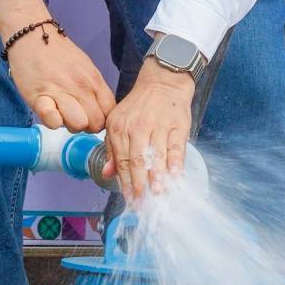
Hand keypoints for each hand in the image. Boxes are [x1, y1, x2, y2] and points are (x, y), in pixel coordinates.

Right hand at [0, 0, 115, 131]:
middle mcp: (81, 87)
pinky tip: (48, 109)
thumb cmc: (58, 53)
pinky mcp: (39, 98)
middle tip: (73, 115)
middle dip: (86, 125)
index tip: (90, 116)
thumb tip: (101, 111)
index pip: (109, 112)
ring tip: (60, 113)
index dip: (101, 119)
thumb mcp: (85, 67)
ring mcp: (61, 92)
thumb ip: (94, 88)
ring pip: (78, 125)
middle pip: (95, 124)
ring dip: (68, 124)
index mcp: (94, 79)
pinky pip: (53, 122)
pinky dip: (51, 121)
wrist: (32, 36)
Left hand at [101, 57, 194, 200]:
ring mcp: (158, 125)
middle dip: (139, 184)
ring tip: (158, 194)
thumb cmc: (139, 106)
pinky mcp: (177, 124)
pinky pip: (176, 146)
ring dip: (157, 176)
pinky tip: (176, 175)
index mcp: (119, 127)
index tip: (129, 200)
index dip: (125, 183)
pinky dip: (176, 161)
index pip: (121, 161)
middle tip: (142, 203)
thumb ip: (113, 149)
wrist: (163, 81)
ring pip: (156, 155)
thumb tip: (108, 174)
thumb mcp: (118, 122)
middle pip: (137, 160)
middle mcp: (137, 126)